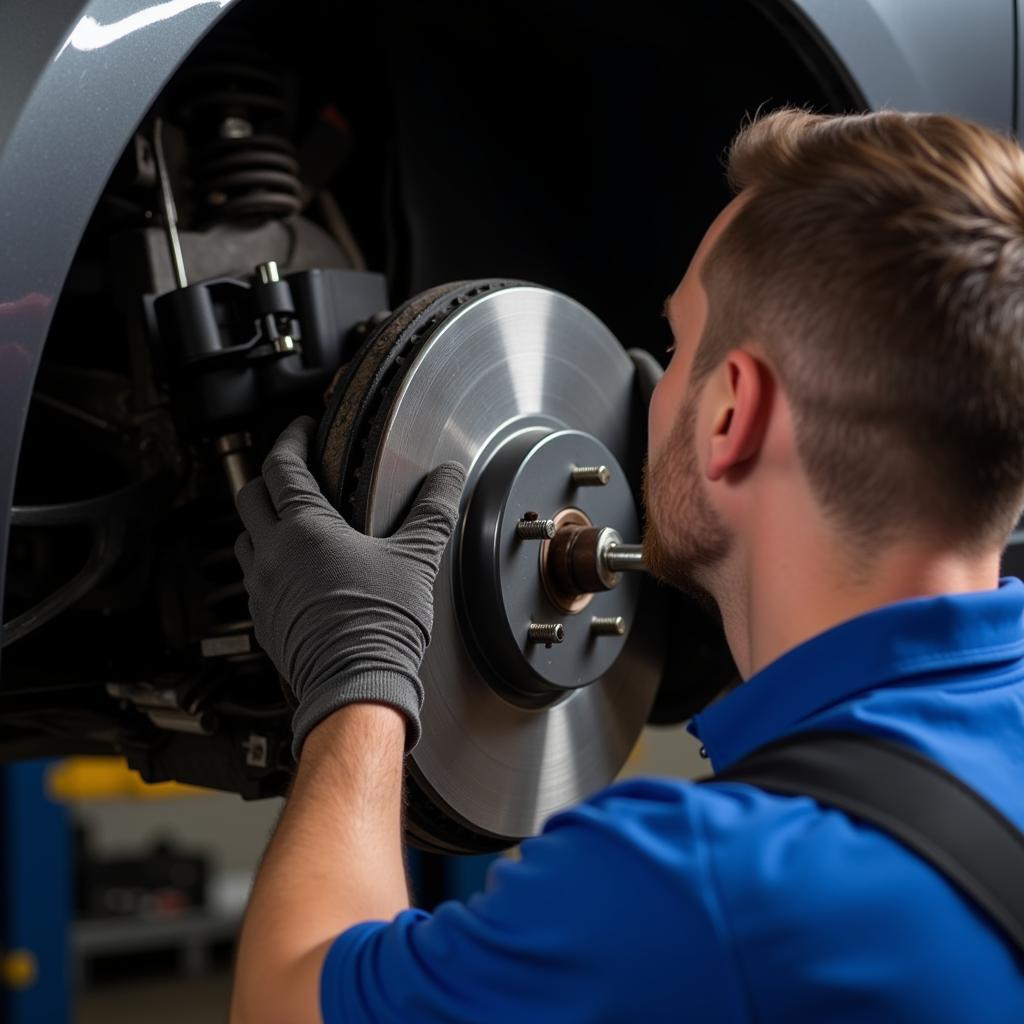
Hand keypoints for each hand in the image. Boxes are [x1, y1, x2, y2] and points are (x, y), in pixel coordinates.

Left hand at [233, 416, 465, 756]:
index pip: (281, 466)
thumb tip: (449, 475)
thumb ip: (432, 509)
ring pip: (244, 539)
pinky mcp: (263, 620)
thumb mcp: (416, 557)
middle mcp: (272, 554)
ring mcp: (262, 590)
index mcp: (305, 528)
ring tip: (290, 521)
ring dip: (262, 522)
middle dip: (269, 477)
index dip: (290, 439)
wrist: (356, 685)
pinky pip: (252, 580)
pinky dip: (266, 563)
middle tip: (292, 470)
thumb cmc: (381, 625)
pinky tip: (294, 572)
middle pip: (250, 496)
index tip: (301, 429)